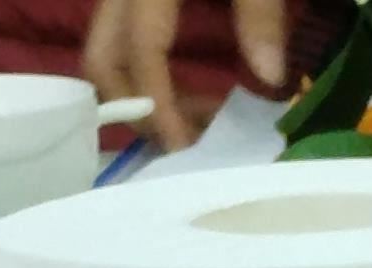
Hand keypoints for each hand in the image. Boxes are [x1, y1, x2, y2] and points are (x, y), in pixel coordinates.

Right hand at [86, 0, 294, 145]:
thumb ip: (260, 14)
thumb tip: (270, 78)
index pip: (142, 50)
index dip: (160, 105)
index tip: (185, 150)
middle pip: (101, 54)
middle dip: (134, 109)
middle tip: (182, 145)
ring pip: (107, 45)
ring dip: (140, 93)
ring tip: (193, 118)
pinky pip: (123, 29)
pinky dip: (147, 67)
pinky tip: (187, 84)